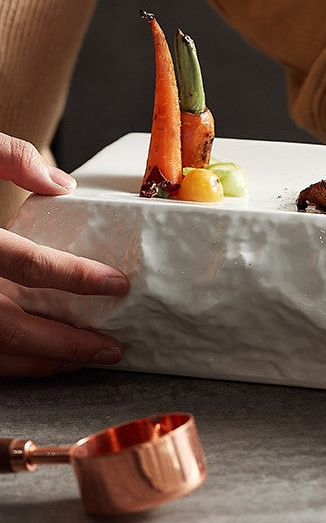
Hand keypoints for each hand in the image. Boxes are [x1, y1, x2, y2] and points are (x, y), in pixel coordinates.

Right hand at [0, 133, 128, 377]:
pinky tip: (37, 361)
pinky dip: (8, 365)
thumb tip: (62, 184)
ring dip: (39, 363)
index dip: (76, 278)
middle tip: (112, 348)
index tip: (118, 284)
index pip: (27, 265)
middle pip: (12, 327)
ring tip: (83, 360)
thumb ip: (8, 157)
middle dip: (66, 343)